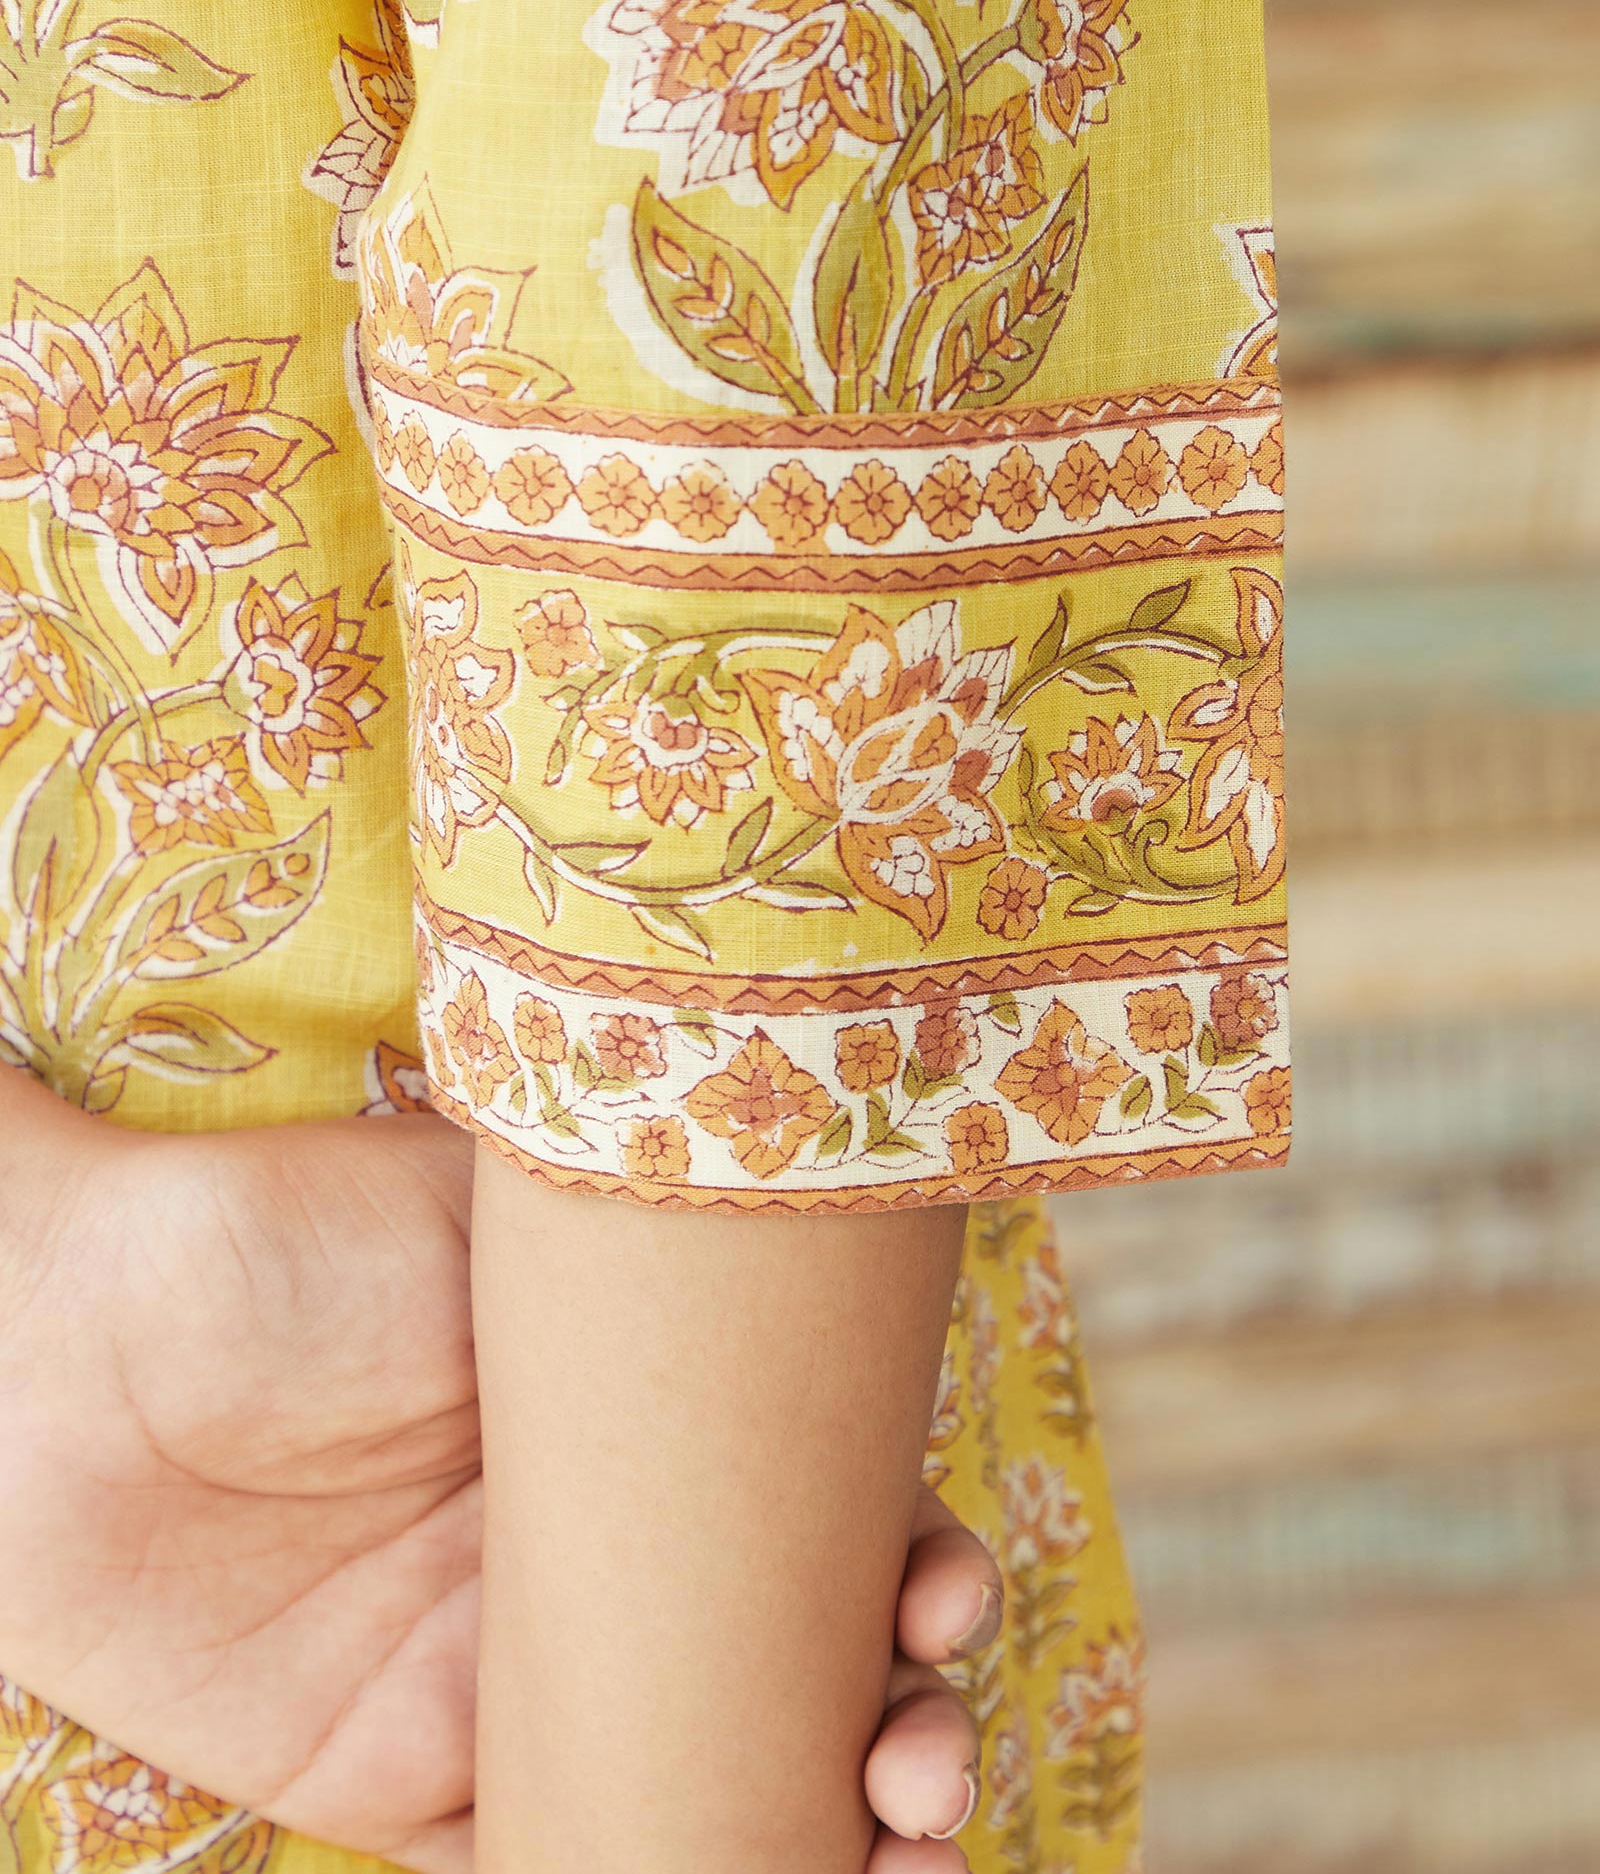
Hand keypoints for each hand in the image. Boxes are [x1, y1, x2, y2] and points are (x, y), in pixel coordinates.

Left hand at [0, 1088, 998, 1871]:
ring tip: (896, 1851)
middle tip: (928, 1758)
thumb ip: (647, 1270)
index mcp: (640, 1435)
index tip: (946, 1595)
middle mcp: (595, 1563)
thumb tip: (825, 1258)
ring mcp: (503, 1683)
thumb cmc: (297, 1242)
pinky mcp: (394, 1784)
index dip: (918, 1572)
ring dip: (825, 1845)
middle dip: (905, 1732)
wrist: (75, 1342)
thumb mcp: (508, 1220)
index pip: (824, 1520)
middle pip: (796, 1678)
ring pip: (707, 1795)